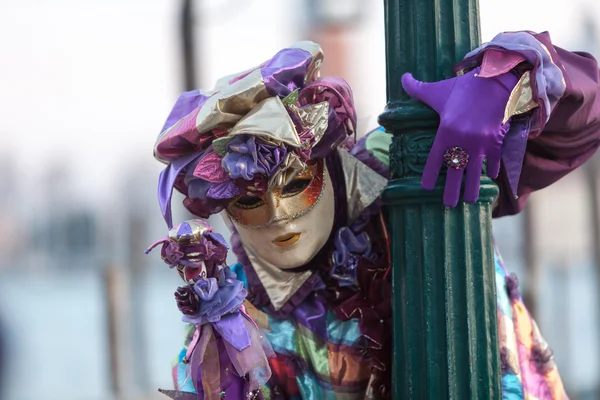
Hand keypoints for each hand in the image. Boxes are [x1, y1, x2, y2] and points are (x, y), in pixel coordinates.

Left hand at [401, 67, 517, 205]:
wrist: (497, 79)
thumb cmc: (464, 86)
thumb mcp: (438, 90)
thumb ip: (417, 88)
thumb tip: (402, 77)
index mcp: (446, 132)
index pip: (435, 159)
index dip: (431, 174)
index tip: (426, 187)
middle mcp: (463, 141)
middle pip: (456, 172)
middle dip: (452, 190)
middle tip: (449, 204)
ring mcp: (481, 143)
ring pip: (475, 172)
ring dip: (472, 188)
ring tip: (469, 201)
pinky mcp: (496, 141)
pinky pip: (493, 160)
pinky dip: (492, 169)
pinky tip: (489, 178)